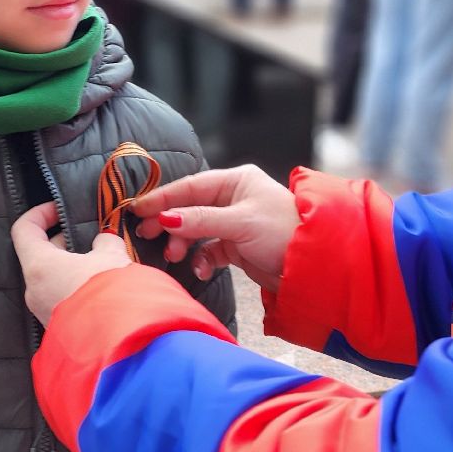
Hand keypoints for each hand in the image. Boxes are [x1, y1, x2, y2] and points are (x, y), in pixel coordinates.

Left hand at [10, 202, 132, 326]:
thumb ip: (105, 242)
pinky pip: (59, 297)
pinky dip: (73, 285)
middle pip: (38, 255)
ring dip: (70, 265)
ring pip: (50, 277)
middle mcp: (34, 290)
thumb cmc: (112, 294)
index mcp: (39, 266)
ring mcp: (42, 311)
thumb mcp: (113, 258)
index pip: (23, 230)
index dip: (40, 213)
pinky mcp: (56, 327)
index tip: (59, 208)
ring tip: (100, 261)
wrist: (122, 345)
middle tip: (88, 235)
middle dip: (62, 241)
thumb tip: (104, 239)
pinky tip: (99, 285)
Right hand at [131, 165, 299, 289]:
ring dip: (183, 243)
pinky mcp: (236, 247)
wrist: (314, 265)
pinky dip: (201, 260)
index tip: (138, 209)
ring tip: (174, 255)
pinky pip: (209, 251)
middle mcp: (233, 199)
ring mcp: (233, 223)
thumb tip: (166, 217)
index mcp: (236, 181)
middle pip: (189, 208)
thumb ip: (201, 220)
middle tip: (148, 234)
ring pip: (196, 231)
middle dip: (169, 222)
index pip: (190, 186)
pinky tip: (201, 270)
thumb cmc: (283, 232)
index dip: (163, 197)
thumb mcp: (240, 223)